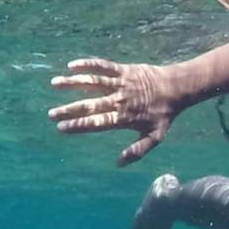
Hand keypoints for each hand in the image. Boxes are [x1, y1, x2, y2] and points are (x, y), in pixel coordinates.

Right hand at [47, 58, 180, 165]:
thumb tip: (118, 164)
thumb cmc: (164, 114)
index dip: (78, 125)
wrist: (176, 88)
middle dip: (69, 109)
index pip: (96, 123)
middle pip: (89, 105)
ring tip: (54, 83)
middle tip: (51, 113)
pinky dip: (88, 64)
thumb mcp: (155, 137)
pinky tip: (72, 65)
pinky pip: (103, 66)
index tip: (61, 127)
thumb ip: (137, 151)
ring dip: (72, 83)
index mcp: (124, 118)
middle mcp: (119, 100)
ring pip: (92, 82)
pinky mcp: (124, 70)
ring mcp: (120, 84)